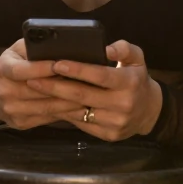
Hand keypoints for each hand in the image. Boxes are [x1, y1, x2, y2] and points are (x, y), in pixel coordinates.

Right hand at [0, 39, 86, 129]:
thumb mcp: (17, 51)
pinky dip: (64, 113)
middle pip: (38, 91)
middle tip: (86, 82)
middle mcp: (4, 91)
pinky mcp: (20, 123)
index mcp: (2, 69)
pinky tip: (79, 107)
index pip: (23, 70)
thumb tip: (60, 46)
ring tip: (89, 95)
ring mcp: (12, 109)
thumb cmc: (12, 65)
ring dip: (69, 102)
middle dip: (63, 86)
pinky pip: (46, 118)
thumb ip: (33, 48)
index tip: (62, 64)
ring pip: (46, 107)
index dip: (43, 68)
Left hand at [27, 40, 162, 141]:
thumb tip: (106, 48)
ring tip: (37, 91)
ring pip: (79, 111)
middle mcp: (123, 104)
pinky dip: (64, 114)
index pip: (99, 75)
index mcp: (129, 82)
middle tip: (33, 79)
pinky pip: (81, 123)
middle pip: (82, 95)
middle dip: (55, 86)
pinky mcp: (108, 135)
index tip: (56, 63)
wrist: (149, 111)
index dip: (77, 70)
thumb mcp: (137, 58)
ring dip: (55, 102)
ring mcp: (115, 122)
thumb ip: (123, 48)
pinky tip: (51, 104)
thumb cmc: (136, 79)